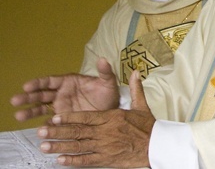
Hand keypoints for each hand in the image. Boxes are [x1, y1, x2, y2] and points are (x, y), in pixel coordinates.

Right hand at [11, 58, 119, 120]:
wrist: (111, 113)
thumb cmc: (108, 94)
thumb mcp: (108, 83)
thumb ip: (105, 72)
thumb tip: (103, 59)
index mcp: (69, 82)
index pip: (50, 81)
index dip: (38, 83)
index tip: (26, 86)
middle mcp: (61, 94)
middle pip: (41, 94)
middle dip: (28, 97)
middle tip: (14, 100)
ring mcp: (61, 107)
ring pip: (42, 108)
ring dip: (30, 112)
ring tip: (18, 116)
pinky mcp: (63, 119)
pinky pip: (52, 123)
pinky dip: (46, 126)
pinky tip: (40, 129)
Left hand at [38, 70, 153, 167]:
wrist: (156, 146)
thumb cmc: (148, 127)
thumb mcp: (142, 105)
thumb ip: (136, 88)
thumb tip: (136, 72)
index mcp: (111, 117)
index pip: (86, 117)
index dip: (69, 117)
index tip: (55, 117)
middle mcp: (104, 132)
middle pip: (77, 131)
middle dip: (58, 132)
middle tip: (41, 132)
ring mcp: (104, 147)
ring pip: (78, 146)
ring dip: (60, 147)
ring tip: (45, 147)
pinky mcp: (106, 159)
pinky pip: (86, 160)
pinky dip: (73, 161)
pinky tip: (60, 161)